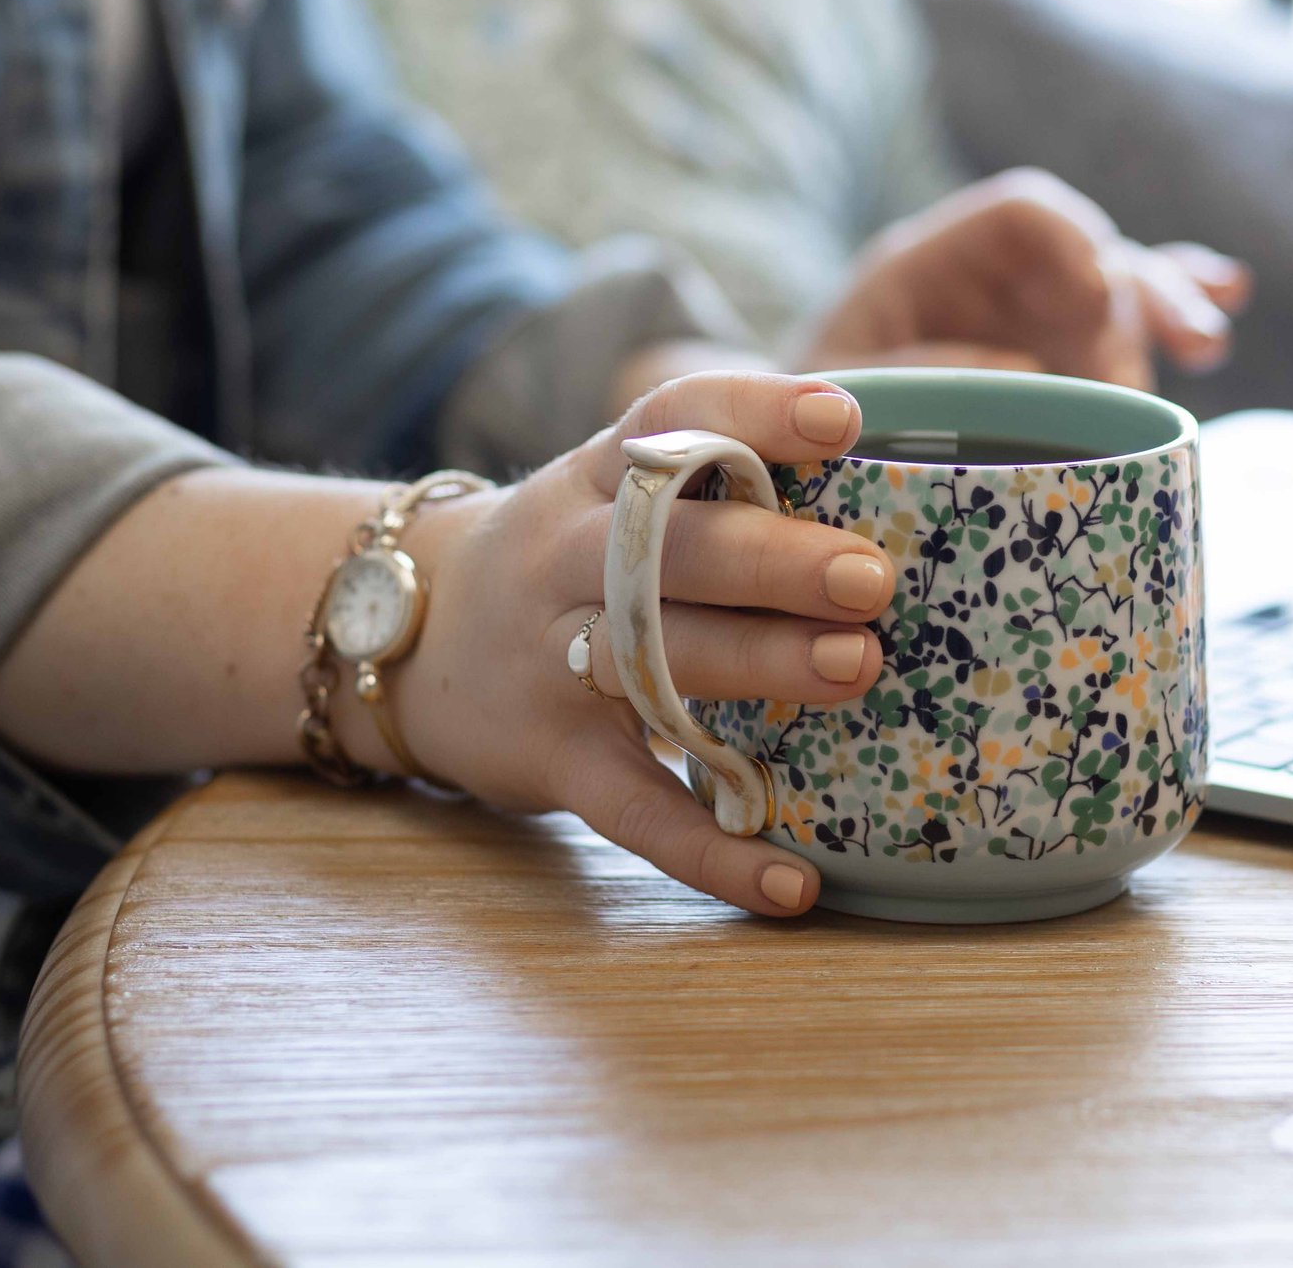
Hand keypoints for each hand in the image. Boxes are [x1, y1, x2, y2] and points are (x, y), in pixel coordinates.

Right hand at [391, 372, 894, 916]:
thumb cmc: (564, 563)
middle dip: (773, 559)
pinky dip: (713, 852)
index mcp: (592, 479)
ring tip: (859, 668)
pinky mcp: (551, 758)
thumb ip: (711, 489)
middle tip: (869, 576)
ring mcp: (549, 661)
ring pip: (653, 659)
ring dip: (759, 663)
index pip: (669, 423)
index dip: (753, 413)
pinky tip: (795, 880)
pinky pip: (635, 810)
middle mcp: (563, 557)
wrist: (404, 644)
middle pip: (666, 546)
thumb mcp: (604, 498)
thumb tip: (889, 490)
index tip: (843, 419)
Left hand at [799, 168, 1250, 388]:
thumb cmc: (792, 421)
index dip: (1072, 243)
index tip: (1097, 299)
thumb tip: (1023, 367)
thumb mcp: (832, 394)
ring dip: (1172, 307)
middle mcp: (993, 281)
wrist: (785, 465)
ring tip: (1205, 344)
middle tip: (1187, 345)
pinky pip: (1127, 326)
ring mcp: (1031, 321)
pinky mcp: (1059, 366)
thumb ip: (918, 374)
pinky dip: (1176, 308)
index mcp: (928, 263)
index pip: (1021, 217)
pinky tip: (1230, 297)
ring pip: (1122, 291)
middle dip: (1140, 292)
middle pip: (1090, 253)